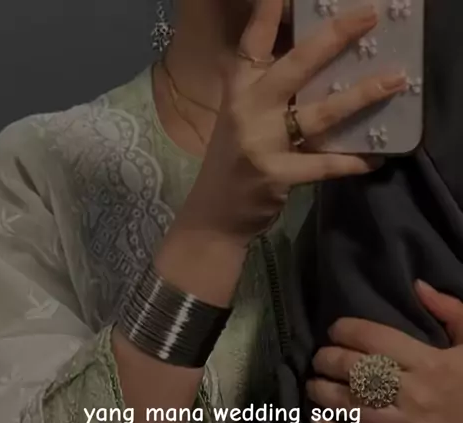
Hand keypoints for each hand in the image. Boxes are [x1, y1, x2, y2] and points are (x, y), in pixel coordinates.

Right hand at [184, 0, 406, 246]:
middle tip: (370, 16)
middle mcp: (248, 109)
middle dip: (335, 38)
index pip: (254, 42)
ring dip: (361, 96)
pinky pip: (323, 164)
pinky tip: (375, 158)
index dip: (269, 12)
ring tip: (394, 81)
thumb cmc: (232, 163)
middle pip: (297, 65)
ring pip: (320, 113)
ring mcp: (262, 143)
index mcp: (238, 90)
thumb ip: (266, 90)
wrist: (214, 216)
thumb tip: (314, 64)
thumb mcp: (239, 118)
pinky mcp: (277, 175)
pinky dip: (351, 162)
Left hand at [306, 281, 462, 422]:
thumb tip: (418, 286)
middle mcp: (410, 392)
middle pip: (353, 371)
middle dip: (327, 361)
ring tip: (313, 386)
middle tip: (319, 359)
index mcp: (427, 361)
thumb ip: (450, 311)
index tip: (335, 331)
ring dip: (322, 394)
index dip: (346, 331)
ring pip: (349, 407)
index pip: (373, 339)